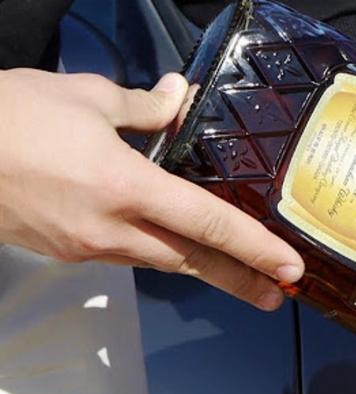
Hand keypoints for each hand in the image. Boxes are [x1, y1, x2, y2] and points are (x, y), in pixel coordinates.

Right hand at [0, 69, 303, 310]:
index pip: (207, 222)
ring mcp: (86, 247)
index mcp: (123, 186)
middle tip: (278, 296)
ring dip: (203, 270)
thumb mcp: (82, 96)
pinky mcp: (67, 251)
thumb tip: (177, 96)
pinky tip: (176, 248)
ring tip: (240, 278)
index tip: (288, 269)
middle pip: (190, 260)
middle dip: (239, 279)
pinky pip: (127, 256)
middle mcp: (110, 228)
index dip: (253, 247)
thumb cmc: (7, 118)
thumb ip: (142, 105)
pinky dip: (161, 255)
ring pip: (160, 262)